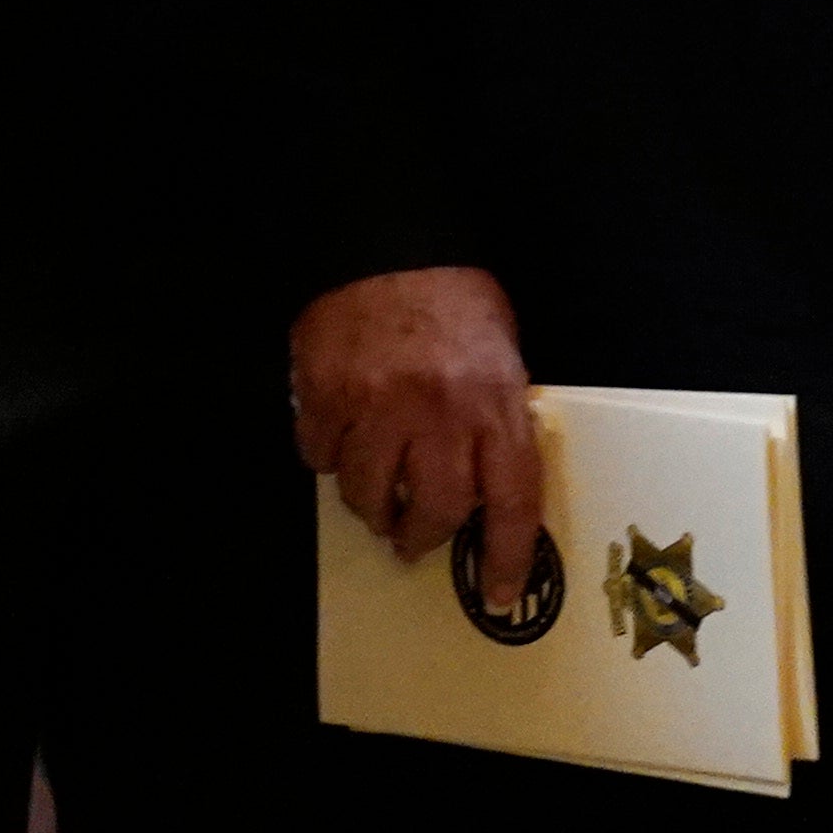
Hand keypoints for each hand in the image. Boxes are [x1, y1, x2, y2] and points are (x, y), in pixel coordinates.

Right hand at [293, 266, 540, 586]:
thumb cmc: (454, 297)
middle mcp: (439, 412)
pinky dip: (330, 457)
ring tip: (378, 494)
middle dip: (425, 537)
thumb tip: (486, 484)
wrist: (387, 241)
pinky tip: (342, 435)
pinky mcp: (325, 396)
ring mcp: (377, 406)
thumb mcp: (502, 352)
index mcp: (495, 400)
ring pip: (369, 495)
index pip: (511, 498)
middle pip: (435, 510)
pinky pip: (321, 457)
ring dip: (373, 506)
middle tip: (415, 539)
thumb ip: (497, 416)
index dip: (507, 554)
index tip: (501, 591)